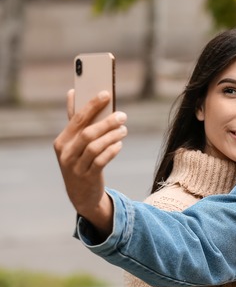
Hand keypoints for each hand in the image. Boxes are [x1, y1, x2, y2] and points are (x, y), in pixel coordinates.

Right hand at [53, 89, 125, 236]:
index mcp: (62, 141)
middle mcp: (65, 153)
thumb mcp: (74, 144)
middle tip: (122, 115)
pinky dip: (112, 150)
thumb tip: (72, 92)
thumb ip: (75, 120)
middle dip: (106, 122)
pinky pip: (101, 160)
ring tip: (123, 130)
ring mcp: (75, 166)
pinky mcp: (88, 177)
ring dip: (112, 136)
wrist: (81, 194)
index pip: (77, 119)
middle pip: (87, 132)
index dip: (92, 105)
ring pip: (95, 146)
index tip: (106, 93)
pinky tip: (119, 145)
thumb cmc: (80, 161)